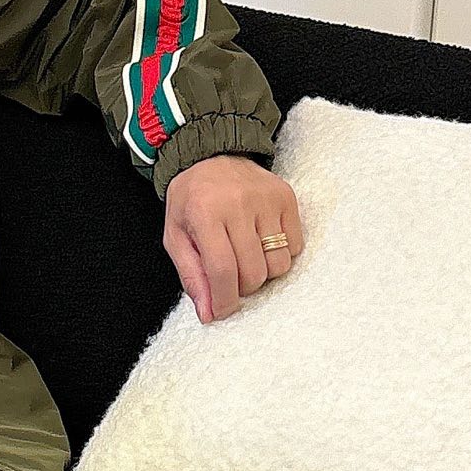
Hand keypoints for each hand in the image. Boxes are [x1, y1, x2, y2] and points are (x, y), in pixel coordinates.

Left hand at [163, 153, 304, 323]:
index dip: (225, 299)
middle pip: (254, 272)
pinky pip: (295, 246)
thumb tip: (209, 314)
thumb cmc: (190, 201)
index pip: (222, 270)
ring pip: (279, 264)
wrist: (210, 157)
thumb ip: (191, 276)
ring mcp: (266, 200)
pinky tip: (262, 241)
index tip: (223, 311)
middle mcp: (238, 205)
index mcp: (205, 214)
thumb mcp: (176, 237)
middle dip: (242, 287)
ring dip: (263, 272)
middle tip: (231, 276)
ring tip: (246, 256)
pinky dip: (280, 254)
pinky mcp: (286, 197)